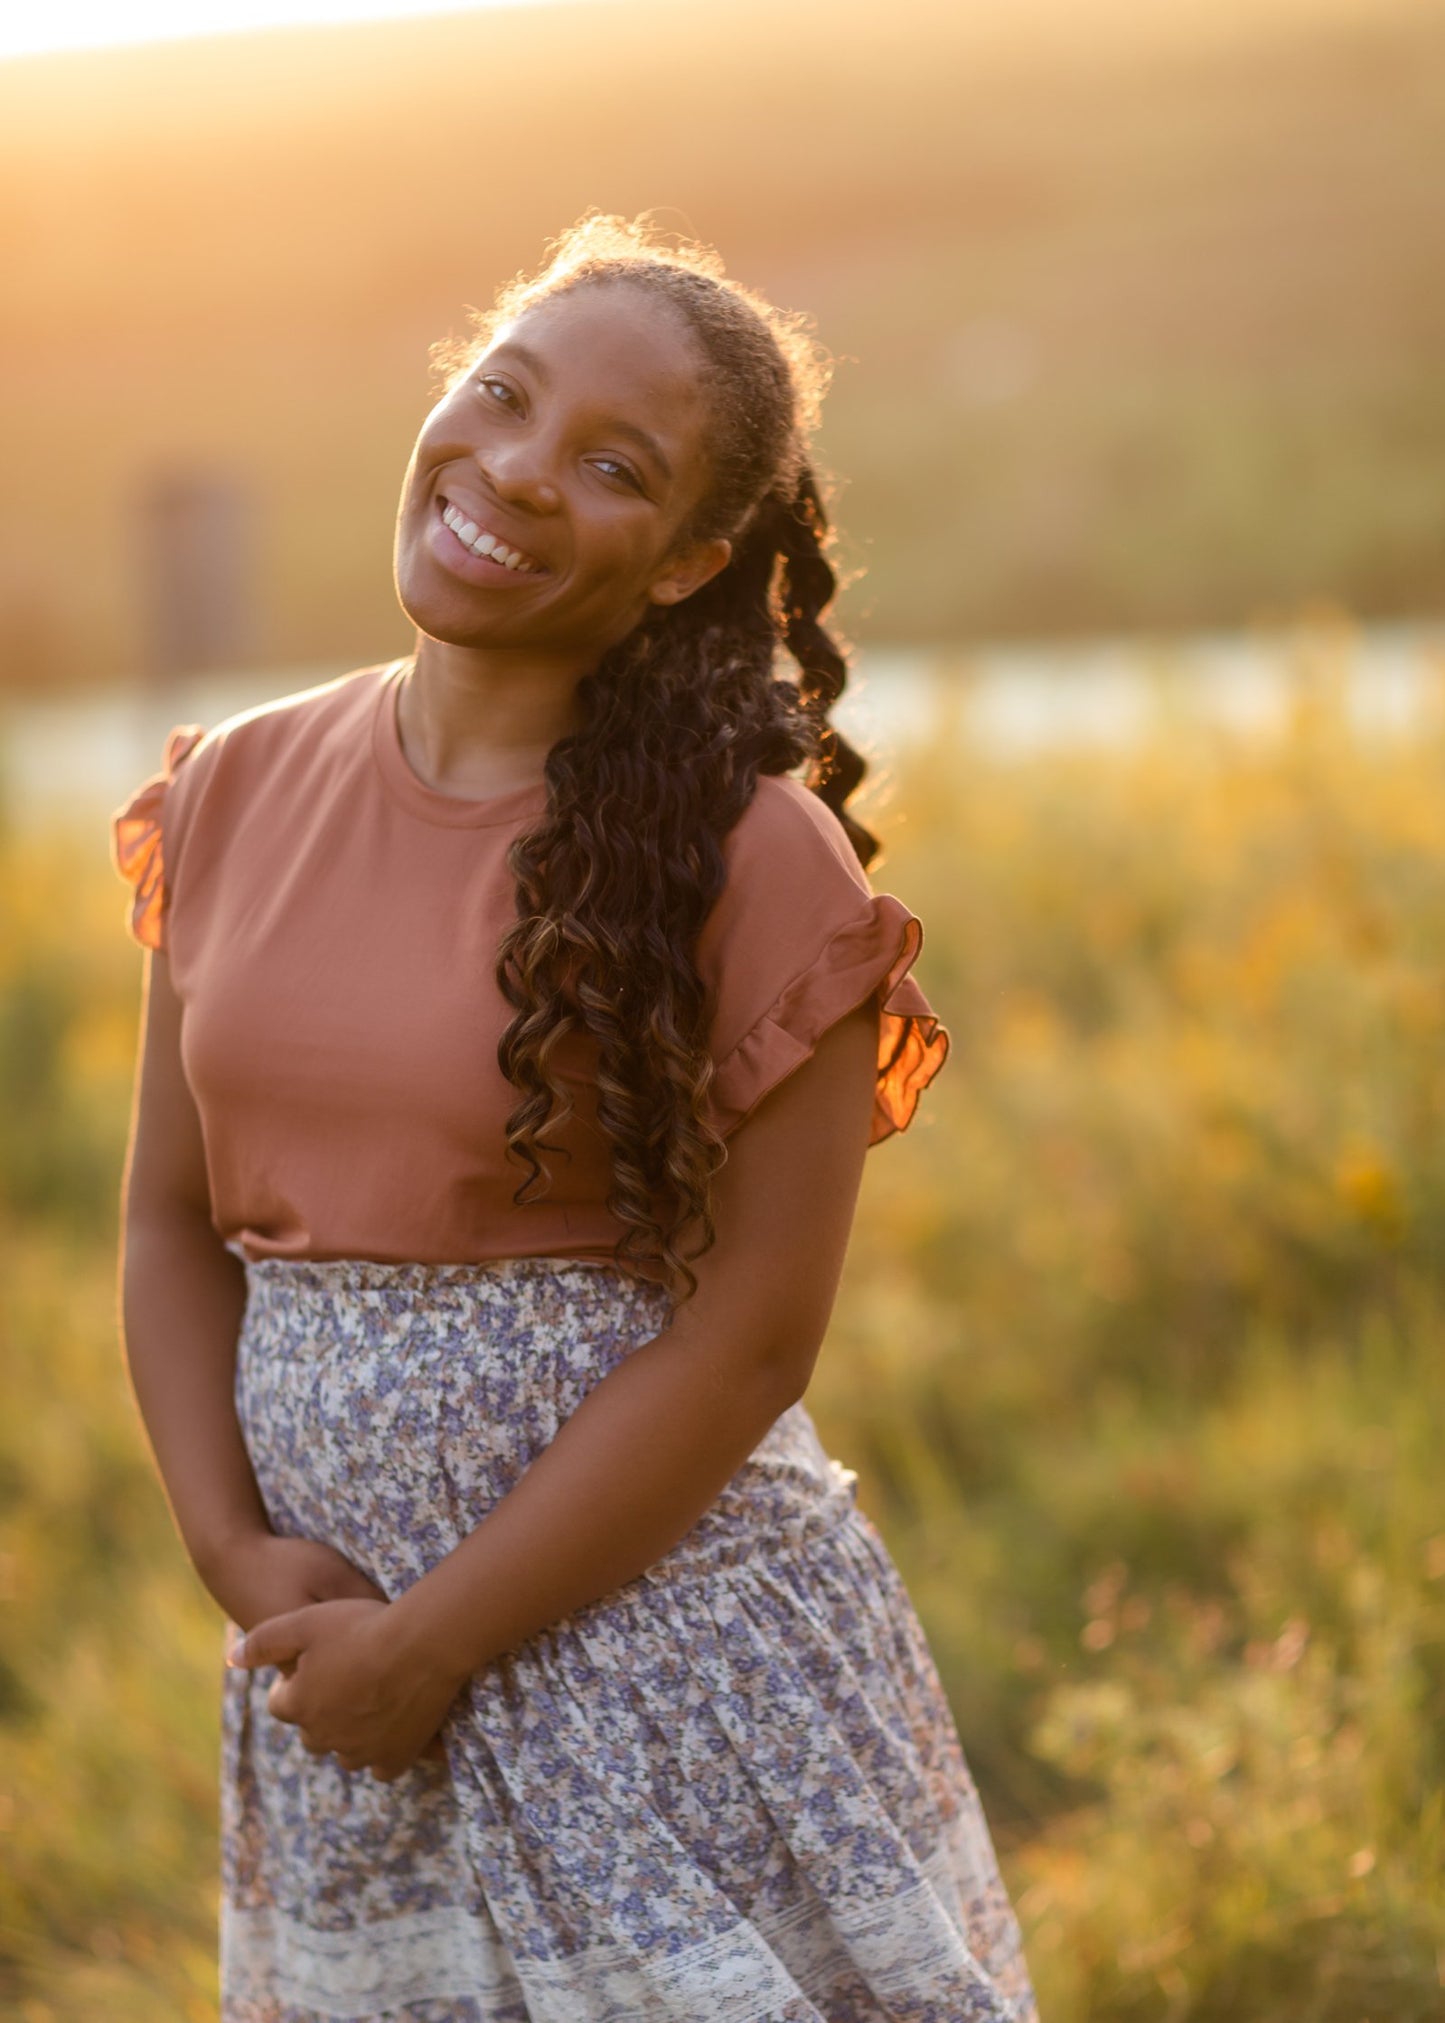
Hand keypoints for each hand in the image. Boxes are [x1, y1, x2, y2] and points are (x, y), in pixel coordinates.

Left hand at [207, 1532, 447, 1766]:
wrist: (423, 1644)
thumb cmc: (363, 1627)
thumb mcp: (305, 1621)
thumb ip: (264, 1641)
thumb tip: (232, 1659)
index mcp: (299, 1705)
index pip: (281, 1704)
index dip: (294, 1684)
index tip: (312, 1666)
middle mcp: (324, 1735)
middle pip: (311, 1733)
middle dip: (319, 1712)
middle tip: (344, 1680)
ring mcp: (360, 1751)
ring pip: (344, 1752)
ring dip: (349, 1734)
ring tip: (370, 1702)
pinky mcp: (394, 1758)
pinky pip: (380, 1767)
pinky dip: (382, 1753)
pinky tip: (393, 1729)